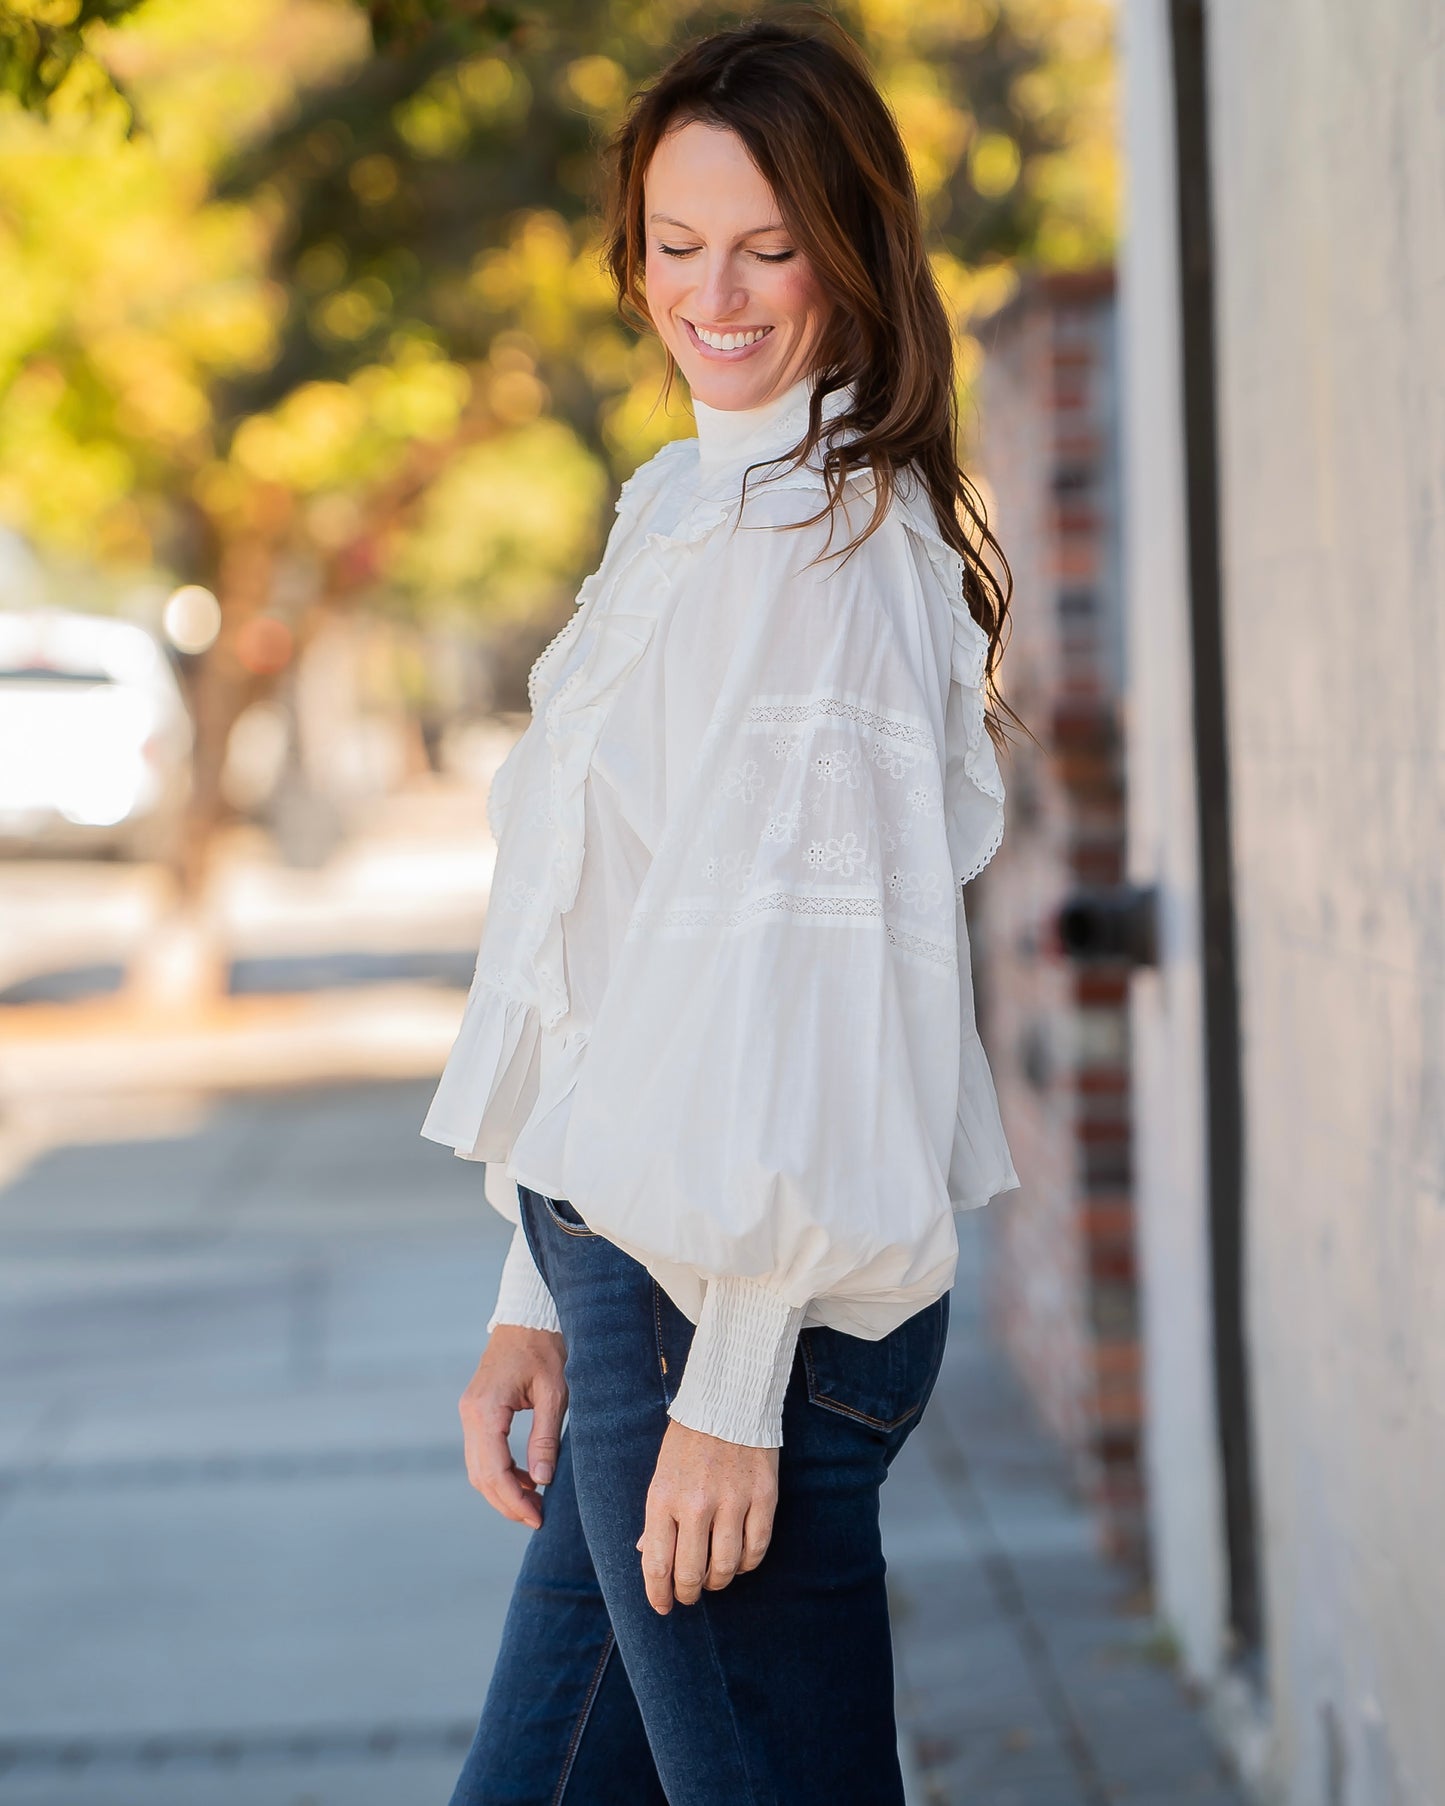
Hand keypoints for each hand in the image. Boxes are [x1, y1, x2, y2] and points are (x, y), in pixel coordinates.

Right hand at [459, 1325, 567, 1529]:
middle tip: (538, 1519)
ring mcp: (470, 1411)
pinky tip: (528, 1478)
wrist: (530, 1314)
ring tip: (535, 1503)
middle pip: (480, 1475)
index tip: (538, 1518)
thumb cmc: (547, 1347)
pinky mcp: (477, 1409)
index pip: (493, 1471)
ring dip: (503, 1489)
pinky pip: (483, 1451)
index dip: (514, 1501)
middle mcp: (470, 1413)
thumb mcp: (554, 1393)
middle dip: (507, 1502)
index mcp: (486, 1409)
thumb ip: (545, 1438)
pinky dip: (501, 1471)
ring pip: (478, 1466)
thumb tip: (542, 1482)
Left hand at [636, 1419, 778, 1612]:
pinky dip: (747, 1564)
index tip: (662, 1605)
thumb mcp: (661, 1474)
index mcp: (663, 1497)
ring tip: (714, 1578)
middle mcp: (696, 1504)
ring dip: (718, 1581)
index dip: (659, 1593)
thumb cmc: (689, 1440)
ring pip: (726, 1567)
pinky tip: (740, 1561)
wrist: (729, 1401)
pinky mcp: (763, 1497)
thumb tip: (647, 1555)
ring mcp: (733, 1501)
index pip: (657, 1563)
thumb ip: (656, 1518)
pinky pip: (756, 1549)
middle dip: (688, 1593)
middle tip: (689, 1595)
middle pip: (692, 1573)